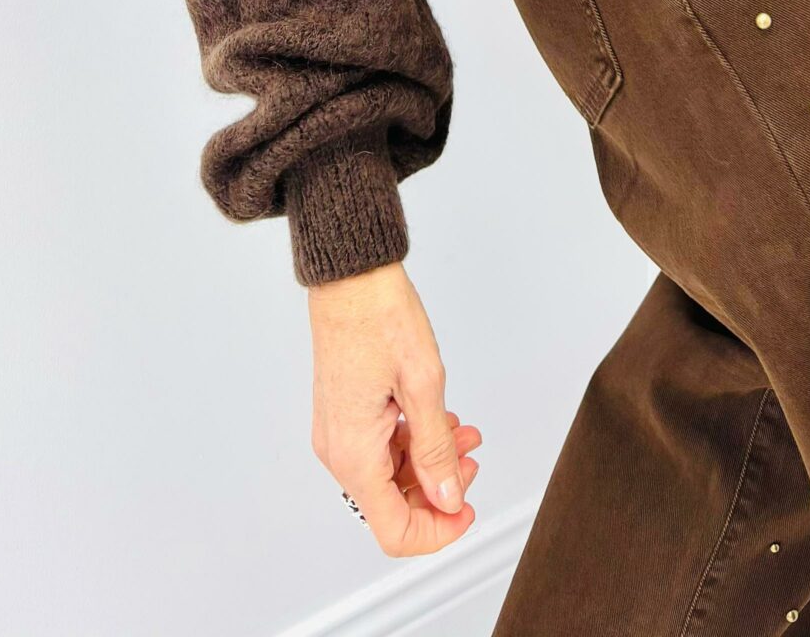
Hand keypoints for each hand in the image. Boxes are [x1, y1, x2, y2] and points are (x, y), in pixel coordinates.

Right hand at [307, 261, 481, 556]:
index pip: (394, 530)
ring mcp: (338, 432)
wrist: (350, 276)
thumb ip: (435, 450)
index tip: (466, 511)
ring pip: (388, 474)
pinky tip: (438, 421)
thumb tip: (447, 497)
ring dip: (429, 462)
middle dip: (438, 490)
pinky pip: (378, 448)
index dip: (437, 532)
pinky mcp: (343, 414)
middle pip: (392, 504)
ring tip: (462, 436)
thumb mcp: (423, 386)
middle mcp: (339, 450)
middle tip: (470, 462)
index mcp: (355, 453)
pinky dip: (412, 442)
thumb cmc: (379, 316)